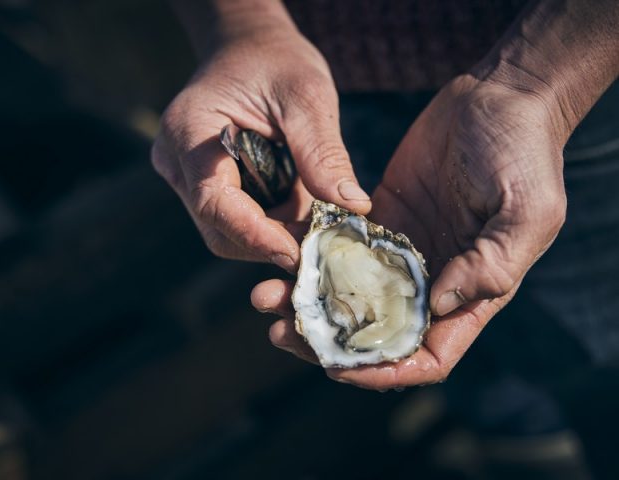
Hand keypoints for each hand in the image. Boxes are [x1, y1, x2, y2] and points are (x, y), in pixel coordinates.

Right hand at [152, 25, 369, 270]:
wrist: (249, 50)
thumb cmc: (275, 62)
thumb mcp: (307, 97)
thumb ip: (323, 152)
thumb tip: (353, 206)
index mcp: (190, 131)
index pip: (214, 201)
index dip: (256, 234)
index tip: (299, 253)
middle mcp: (176, 161)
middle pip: (218, 229)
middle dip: (270, 241)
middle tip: (319, 237)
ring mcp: (185, 176)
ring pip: (226, 232)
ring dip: (273, 234)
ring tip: (312, 213)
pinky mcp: (203, 185)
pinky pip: (234, 221)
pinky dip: (269, 223)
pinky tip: (297, 204)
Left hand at [253, 74, 567, 387]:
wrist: (499, 96)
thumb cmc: (524, 153)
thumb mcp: (526, 212)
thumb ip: (491, 264)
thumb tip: (437, 306)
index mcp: (470, 291)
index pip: (427, 354)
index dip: (387, 371)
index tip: (339, 368)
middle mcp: (431, 278)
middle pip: (375, 330)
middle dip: (328, 339)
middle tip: (279, 330)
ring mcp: (401, 248)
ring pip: (348, 291)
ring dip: (309, 301)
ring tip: (266, 294)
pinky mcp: (379, 216)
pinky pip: (339, 244)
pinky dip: (312, 256)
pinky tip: (282, 253)